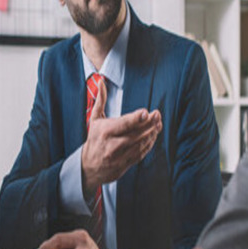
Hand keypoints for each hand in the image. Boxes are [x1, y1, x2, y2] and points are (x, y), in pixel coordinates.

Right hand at [81, 77, 161, 193]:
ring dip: (152, 133)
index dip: (136, 118)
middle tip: (157, 114)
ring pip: (140, 144)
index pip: (123, 124)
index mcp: (105, 132)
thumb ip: (100, 100)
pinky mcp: (125, 164)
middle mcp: (113, 145)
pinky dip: (149, 144)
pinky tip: (154, 135)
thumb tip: (101, 82)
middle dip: (149, 123)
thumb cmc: (94, 139)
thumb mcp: (94, 119)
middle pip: (135, 133)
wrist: (88, 167)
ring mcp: (120, 156)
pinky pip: (141, 153)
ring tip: (158, 123)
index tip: (146, 112)